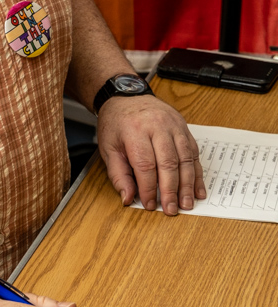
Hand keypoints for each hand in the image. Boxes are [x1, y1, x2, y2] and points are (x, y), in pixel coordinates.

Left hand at [97, 95, 205, 215]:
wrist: (126, 97)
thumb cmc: (116, 124)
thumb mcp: (108, 148)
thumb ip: (118, 175)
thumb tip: (128, 198)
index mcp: (135, 131)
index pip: (145, 165)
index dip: (149, 188)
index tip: (150, 205)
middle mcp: (157, 127)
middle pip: (168, 163)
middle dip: (171, 190)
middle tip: (172, 209)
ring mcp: (174, 126)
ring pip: (185, 158)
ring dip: (188, 184)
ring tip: (187, 203)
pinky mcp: (184, 128)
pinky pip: (193, 152)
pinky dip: (197, 173)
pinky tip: (198, 189)